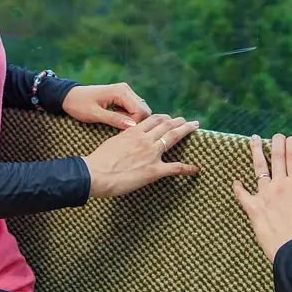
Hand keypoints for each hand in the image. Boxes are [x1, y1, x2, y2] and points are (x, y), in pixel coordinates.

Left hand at [63, 82, 151, 129]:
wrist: (69, 96)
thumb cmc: (79, 105)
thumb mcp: (95, 114)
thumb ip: (114, 119)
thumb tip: (132, 126)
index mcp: (121, 92)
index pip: (140, 110)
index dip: (135, 124)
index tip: (123, 133)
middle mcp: (126, 89)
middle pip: (143, 109)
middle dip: (136, 122)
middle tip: (121, 131)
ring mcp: (125, 92)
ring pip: (139, 109)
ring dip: (132, 120)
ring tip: (119, 127)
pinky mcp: (122, 96)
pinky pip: (132, 108)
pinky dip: (129, 117)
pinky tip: (118, 122)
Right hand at [83, 114, 198, 197]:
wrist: (95, 173)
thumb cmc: (99, 160)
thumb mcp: (112, 141)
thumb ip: (124, 138)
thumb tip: (127, 139)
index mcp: (133, 132)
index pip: (153, 120)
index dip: (164, 118)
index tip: (169, 118)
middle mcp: (145, 139)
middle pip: (166, 125)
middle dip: (179, 122)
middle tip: (188, 121)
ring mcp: (151, 154)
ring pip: (173, 137)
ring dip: (185, 131)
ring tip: (193, 127)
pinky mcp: (154, 170)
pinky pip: (175, 168)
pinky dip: (187, 168)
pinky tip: (196, 168)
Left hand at [233, 134, 291, 263]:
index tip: (291, 138)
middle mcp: (280, 185)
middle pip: (278, 157)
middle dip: (277, 142)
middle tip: (276, 135)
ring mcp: (265, 194)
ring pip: (259, 167)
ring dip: (256, 152)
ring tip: (254, 140)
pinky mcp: (253, 207)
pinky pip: (242, 194)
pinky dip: (238, 187)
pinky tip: (235, 181)